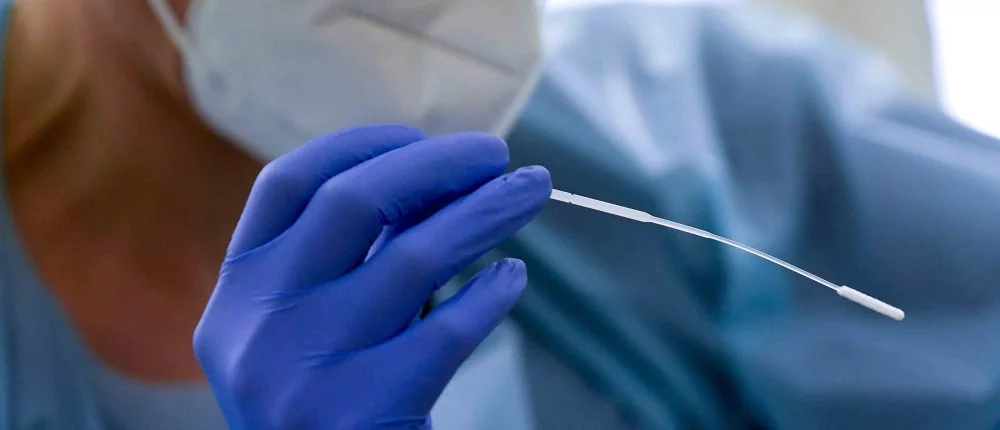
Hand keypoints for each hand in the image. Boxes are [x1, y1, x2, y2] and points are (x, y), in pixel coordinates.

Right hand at [194, 125, 550, 428]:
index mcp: (239, 287)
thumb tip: (436, 176)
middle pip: (353, 202)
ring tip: (531, 193)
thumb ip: (349, 255)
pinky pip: (448, 332)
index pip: (289, 182)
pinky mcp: (361, 411)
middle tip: (497, 155)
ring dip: (485, 213)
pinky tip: (511, 278)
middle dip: (437, 164)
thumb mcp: (308, 322)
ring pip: (414, 257)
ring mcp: (306, 370)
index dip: (360, 146)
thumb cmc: (325, 396)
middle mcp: (260, 323)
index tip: (420, 137)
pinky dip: (489, 295)